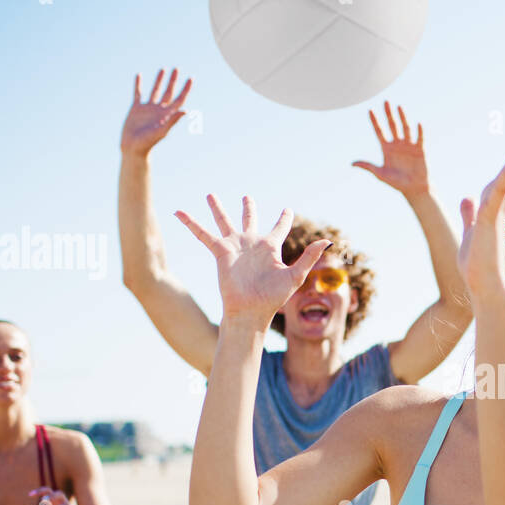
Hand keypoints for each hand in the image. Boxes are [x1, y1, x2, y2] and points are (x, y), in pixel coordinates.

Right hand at [121, 68, 191, 155]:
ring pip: (155, 90)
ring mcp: (148, 108)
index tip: (191, 78)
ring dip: (159, 80)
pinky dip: (138, 84)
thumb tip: (186, 110)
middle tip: (177, 68)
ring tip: (163, 69)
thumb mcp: (162, 130)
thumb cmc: (148, 143)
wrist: (132, 148)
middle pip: (168, 92)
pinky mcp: (136, 108)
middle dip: (173, 81)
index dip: (186, 89)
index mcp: (167, 115)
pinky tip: (139, 75)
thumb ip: (173, 120)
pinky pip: (138, 93)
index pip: (179, 99)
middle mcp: (159, 110)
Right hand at [175, 196, 331, 326]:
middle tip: (247, 197)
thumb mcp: (295, 275)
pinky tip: (178, 211)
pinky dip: (191, 222)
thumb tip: (327, 241)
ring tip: (210, 194)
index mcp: (271, 248)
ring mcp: (235, 247)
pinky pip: (203, 233)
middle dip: (248, 208)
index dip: (284, 218)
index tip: (288, 210)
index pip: (279, 228)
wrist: (250, 310)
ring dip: (217, 208)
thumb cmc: (273, 297)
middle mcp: (252, 244)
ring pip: (224, 221)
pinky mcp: (220, 252)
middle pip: (249, 219)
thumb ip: (309, 257)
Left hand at [352, 102, 428, 196]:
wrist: (414, 189)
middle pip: (392, 125)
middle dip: (388, 114)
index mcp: (387, 148)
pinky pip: (419, 138)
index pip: (379, 131)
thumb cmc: (396, 183)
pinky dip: (419, 131)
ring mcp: (409, 145)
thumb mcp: (380, 174)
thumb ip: (368, 166)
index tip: (370, 110)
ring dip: (402, 117)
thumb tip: (352, 163)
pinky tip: (418, 124)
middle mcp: (397, 144)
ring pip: (405, 128)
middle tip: (385, 101)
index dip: (375, 121)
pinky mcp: (419, 149)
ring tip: (399, 107)